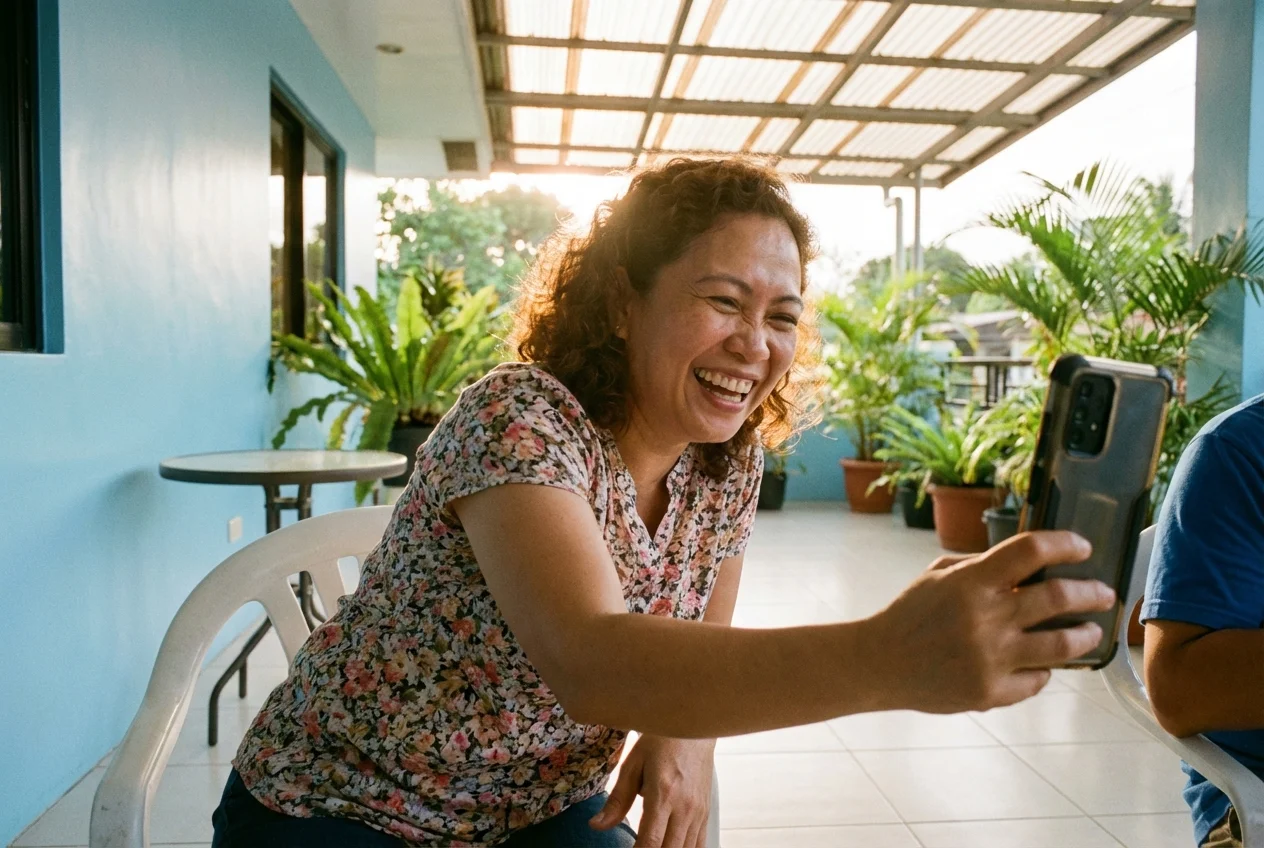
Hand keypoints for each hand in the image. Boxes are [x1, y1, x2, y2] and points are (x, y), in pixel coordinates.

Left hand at [590, 734, 714, 846]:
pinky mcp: (706, 812)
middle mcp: (684, 807)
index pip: (651, 841)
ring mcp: (698, 811)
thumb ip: (617, 800)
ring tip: (652, 847)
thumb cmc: (662, 741)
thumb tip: (597, 825)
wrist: (694, 725)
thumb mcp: (633, 764)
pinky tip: (671, 847)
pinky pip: (699, 844)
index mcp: (663, 794)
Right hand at [870, 530, 1115, 713]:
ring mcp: (991, 658)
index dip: (1065, 544)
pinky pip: (1035, 680)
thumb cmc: (909, 614)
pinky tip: (1044, 665)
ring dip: (1085, 635)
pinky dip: (1042, 670)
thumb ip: (980, 566)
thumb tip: (1027, 563)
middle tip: (1105, 593)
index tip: (1083, 547)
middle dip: (1092, 592)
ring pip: (1061, 645)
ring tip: (1091, 631)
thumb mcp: (938, 575)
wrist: (879, 663)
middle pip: (1059, 597)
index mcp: (971, 582)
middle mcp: (986, 618)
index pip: (1031, 551)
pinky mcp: (990, 692)